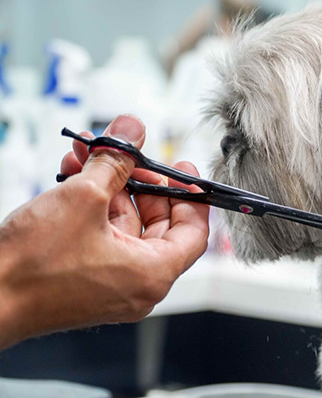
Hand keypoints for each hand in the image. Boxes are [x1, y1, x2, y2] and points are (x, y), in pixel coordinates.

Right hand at [0, 115, 208, 348]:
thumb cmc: (31, 267)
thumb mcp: (84, 198)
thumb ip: (116, 160)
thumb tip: (132, 131)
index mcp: (153, 274)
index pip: (194, 232)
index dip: (191, 196)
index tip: (183, 171)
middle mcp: (138, 284)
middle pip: (160, 225)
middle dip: (142, 182)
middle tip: (130, 157)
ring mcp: (111, 284)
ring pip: (126, 226)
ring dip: (110, 187)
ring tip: (90, 156)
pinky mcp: (87, 279)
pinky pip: (104, 236)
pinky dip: (94, 207)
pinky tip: (75, 175)